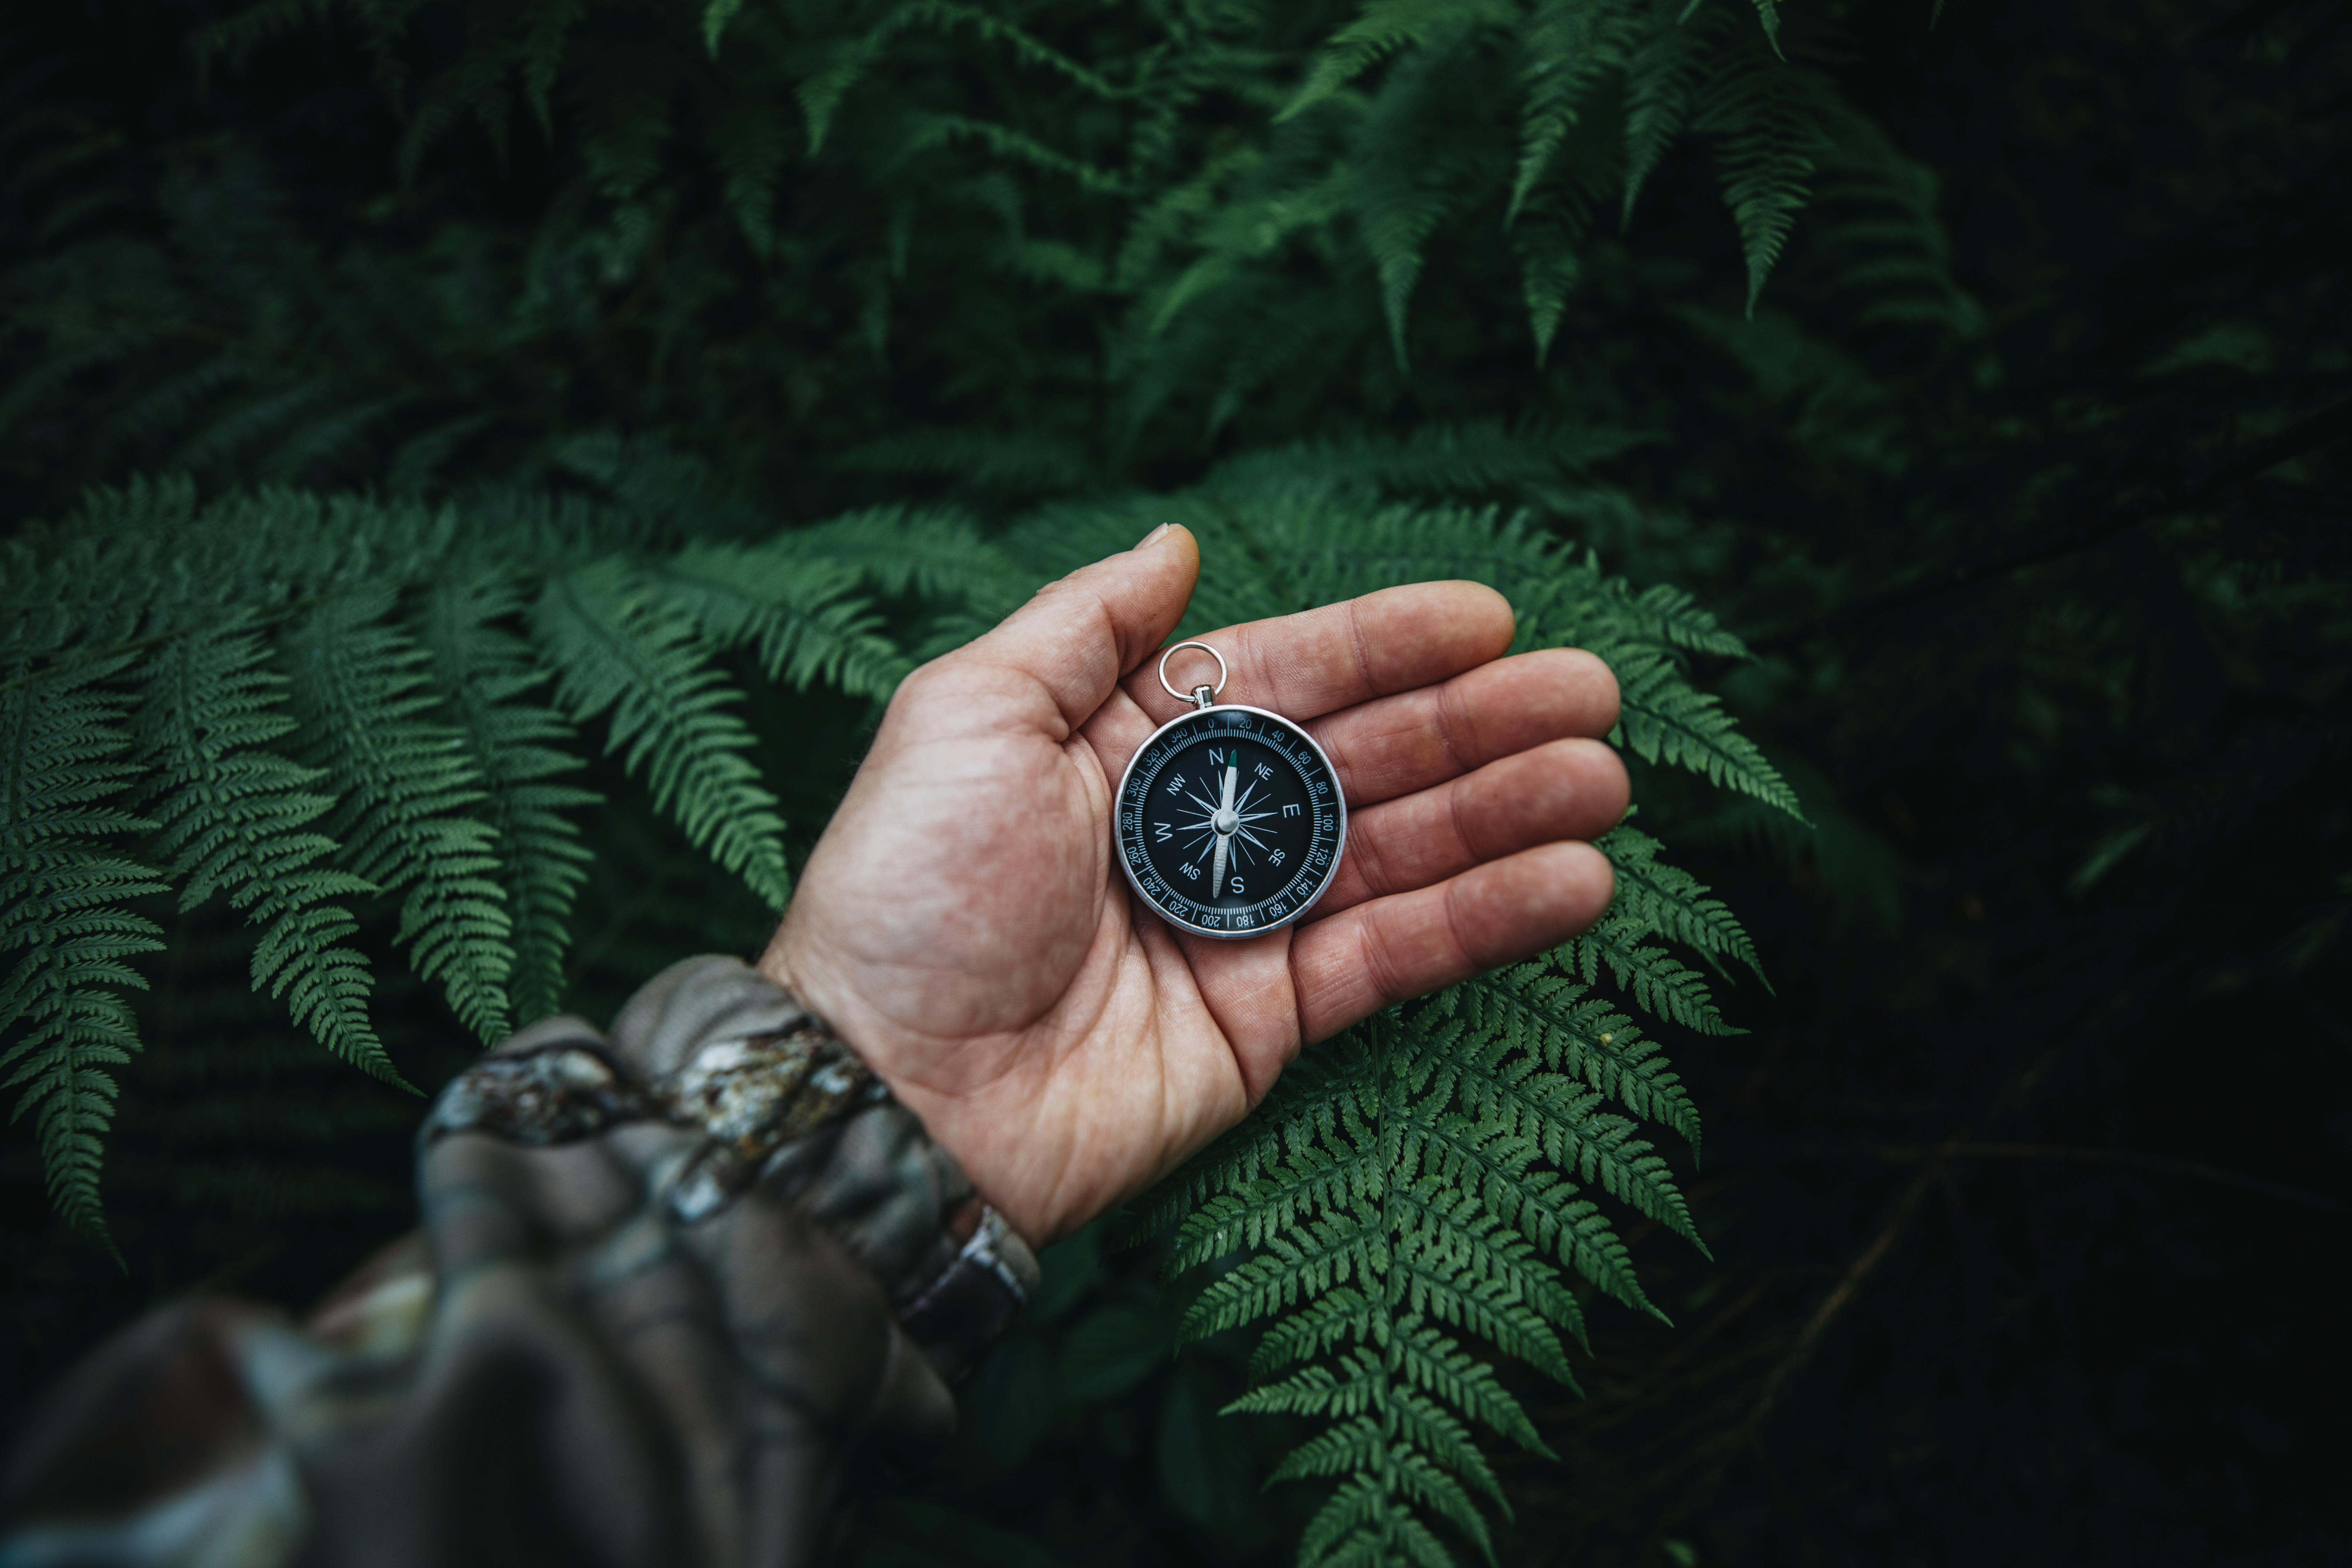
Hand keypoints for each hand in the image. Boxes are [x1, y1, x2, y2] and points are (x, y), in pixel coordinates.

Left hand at [761, 526, 1627, 1242]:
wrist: (892, 1089)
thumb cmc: (912, 893)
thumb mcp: (966, 717)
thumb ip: (1085, 625)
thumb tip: (1174, 541)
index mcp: (1129, 741)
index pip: (1287, 673)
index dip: (1388, 644)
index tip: (1489, 617)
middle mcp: (1196, 825)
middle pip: (1364, 757)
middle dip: (1479, 724)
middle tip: (1591, 693)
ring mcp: (1240, 924)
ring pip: (1402, 852)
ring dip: (1508, 814)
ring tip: (1604, 780)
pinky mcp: (1271, 1019)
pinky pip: (1396, 957)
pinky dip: (1485, 920)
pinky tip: (1573, 882)